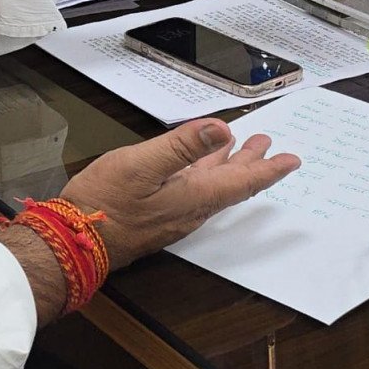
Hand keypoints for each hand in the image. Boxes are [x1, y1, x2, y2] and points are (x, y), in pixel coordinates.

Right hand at [59, 118, 299, 269]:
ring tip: (237, 147)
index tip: (292, 160)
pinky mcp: (158, 217)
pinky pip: (194, 191)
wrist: (76, 239)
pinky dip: (205, 173)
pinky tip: (197, 167)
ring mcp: (174, 214)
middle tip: (267, 144)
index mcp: (194, 195)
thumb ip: (181, 147)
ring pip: (212, 188)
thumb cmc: (107, 199)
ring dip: (228, 166)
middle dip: (250, 163)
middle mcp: (191, 208)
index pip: (242, 182)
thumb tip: (223, 128)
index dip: (268, 169)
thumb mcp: (141, 164)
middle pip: (230, 185)